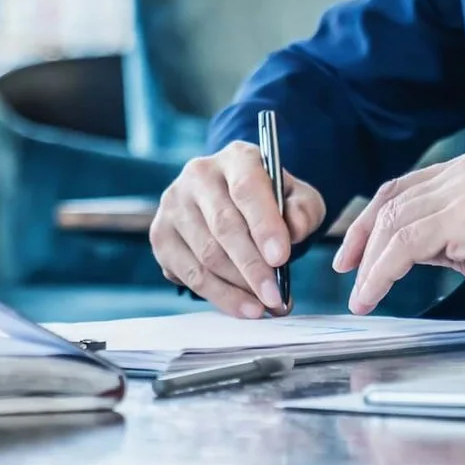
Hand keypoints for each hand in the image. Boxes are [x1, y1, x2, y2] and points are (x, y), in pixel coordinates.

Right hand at [149, 143, 325, 317]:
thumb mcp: (297, 198)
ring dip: (237, 287)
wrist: (234, 202)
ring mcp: (174, 204)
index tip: (281, 258)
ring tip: (264, 306)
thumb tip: (294, 230)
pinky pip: (189, 273)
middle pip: (224, 226)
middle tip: (275, 297)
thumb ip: (303, 210)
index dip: (264, 225)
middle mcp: (199, 175)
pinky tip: (242, 306)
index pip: (247, 189)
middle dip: (253, 268)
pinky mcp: (161, 234)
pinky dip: (218, 295)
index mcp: (236, 157)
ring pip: (206, 254)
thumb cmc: (270, 201)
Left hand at [332, 151, 464, 323]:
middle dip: (363, 240)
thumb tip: (403, 248)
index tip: (354, 250)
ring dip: (370, 263)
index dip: (372, 220)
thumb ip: (441, 234)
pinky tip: (373, 292)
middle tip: (347, 272)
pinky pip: (405, 245)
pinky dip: (382, 272)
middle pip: (392, 202)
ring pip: (395, 224)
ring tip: (361, 293)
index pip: (403, 189)